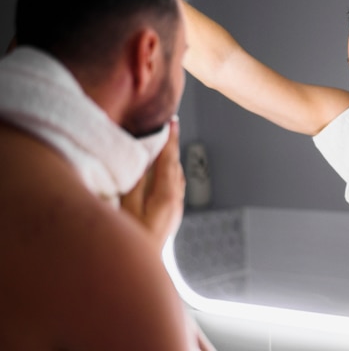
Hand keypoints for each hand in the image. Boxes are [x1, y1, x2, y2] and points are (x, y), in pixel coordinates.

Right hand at [121, 119, 185, 249]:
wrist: (141, 271)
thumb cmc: (131, 242)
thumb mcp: (127, 210)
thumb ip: (134, 184)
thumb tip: (141, 161)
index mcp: (166, 196)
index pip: (169, 161)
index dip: (170, 140)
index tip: (172, 123)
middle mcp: (176, 202)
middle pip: (176, 167)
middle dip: (173, 147)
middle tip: (170, 127)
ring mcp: (175, 210)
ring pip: (177, 177)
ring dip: (172, 159)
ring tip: (166, 144)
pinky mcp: (171, 217)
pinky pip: (174, 187)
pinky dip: (170, 173)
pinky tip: (163, 172)